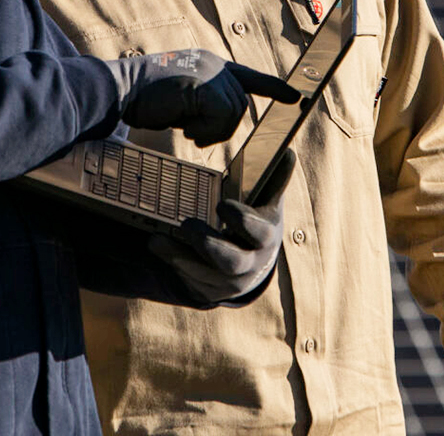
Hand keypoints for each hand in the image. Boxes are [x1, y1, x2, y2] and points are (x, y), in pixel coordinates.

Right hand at [110, 48, 299, 146]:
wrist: (120, 89)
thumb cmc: (144, 99)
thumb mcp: (182, 99)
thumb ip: (204, 104)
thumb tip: (216, 123)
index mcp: (210, 64)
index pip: (249, 77)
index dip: (273, 88)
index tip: (294, 96)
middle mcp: (214, 64)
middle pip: (240, 105)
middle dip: (220, 128)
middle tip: (192, 133)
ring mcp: (210, 72)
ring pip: (233, 113)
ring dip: (210, 130)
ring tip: (186, 128)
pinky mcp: (204, 84)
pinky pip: (221, 117)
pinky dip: (205, 130)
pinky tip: (185, 128)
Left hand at [148, 151, 295, 304]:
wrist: (254, 263)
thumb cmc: (258, 223)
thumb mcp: (268, 203)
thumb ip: (275, 180)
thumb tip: (288, 153)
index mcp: (266, 240)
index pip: (259, 234)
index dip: (242, 221)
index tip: (222, 204)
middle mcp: (249, 264)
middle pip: (231, 262)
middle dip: (208, 245)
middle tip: (186, 225)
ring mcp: (229, 282)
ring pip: (204, 276)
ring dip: (179, 257)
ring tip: (156, 240)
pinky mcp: (209, 290)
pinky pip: (190, 282)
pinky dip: (172, 265)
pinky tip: (157, 246)